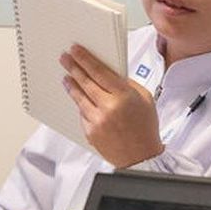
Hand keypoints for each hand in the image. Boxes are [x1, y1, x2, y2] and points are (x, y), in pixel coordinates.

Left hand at [61, 43, 164, 167]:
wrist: (141, 159)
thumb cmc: (145, 129)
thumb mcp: (145, 99)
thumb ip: (127, 84)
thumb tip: (109, 73)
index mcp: (124, 96)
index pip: (99, 72)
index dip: (85, 59)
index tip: (76, 50)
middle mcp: (108, 108)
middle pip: (86, 82)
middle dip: (74, 68)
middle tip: (65, 58)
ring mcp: (97, 121)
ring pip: (79, 98)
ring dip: (72, 85)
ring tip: (67, 77)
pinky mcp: (90, 132)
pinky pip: (82, 114)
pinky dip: (80, 105)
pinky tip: (79, 99)